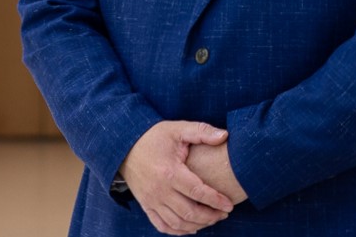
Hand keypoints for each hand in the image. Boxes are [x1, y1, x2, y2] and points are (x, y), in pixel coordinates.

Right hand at [119, 121, 235, 234]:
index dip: (215, 200)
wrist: (126, 146)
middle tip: (224, 213)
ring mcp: (151, 200)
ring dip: (198, 225)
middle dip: (210, 216)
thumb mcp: (178, 129)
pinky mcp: (146, 205)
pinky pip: (162, 226)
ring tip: (213, 219)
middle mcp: (160, 190)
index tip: (229, 204)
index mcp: (170, 172)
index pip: (197, 192)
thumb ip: (201, 132)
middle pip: (189, 212)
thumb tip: (224, 135)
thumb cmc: (155, 137)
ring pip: (177, 223)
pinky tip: (192, 227)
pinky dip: (178, 231)